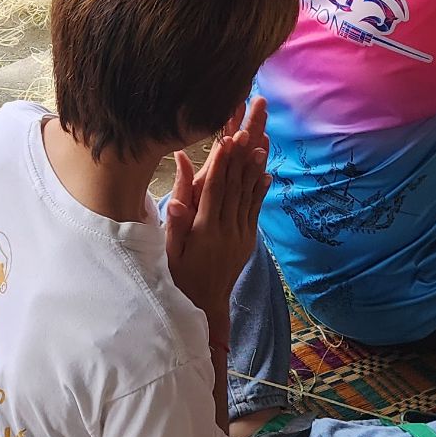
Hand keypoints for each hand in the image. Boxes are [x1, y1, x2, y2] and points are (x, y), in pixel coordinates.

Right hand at [165, 99, 270, 312]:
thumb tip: (177, 201)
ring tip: (261, 143)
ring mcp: (241, 235)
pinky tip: (265, 172)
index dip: (221, 165)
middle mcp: (227, 231)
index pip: (214, 191)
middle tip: (247, 131)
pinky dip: (260, 190)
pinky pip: (255, 210)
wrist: (204, 306)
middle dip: (240, 158)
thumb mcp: (170, 251)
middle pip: (234, 187)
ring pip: (248, 195)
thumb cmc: (179, 276)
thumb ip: (175, 223)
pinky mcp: (248, 240)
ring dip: (253, 168)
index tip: (226, 140)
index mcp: (205, 232)